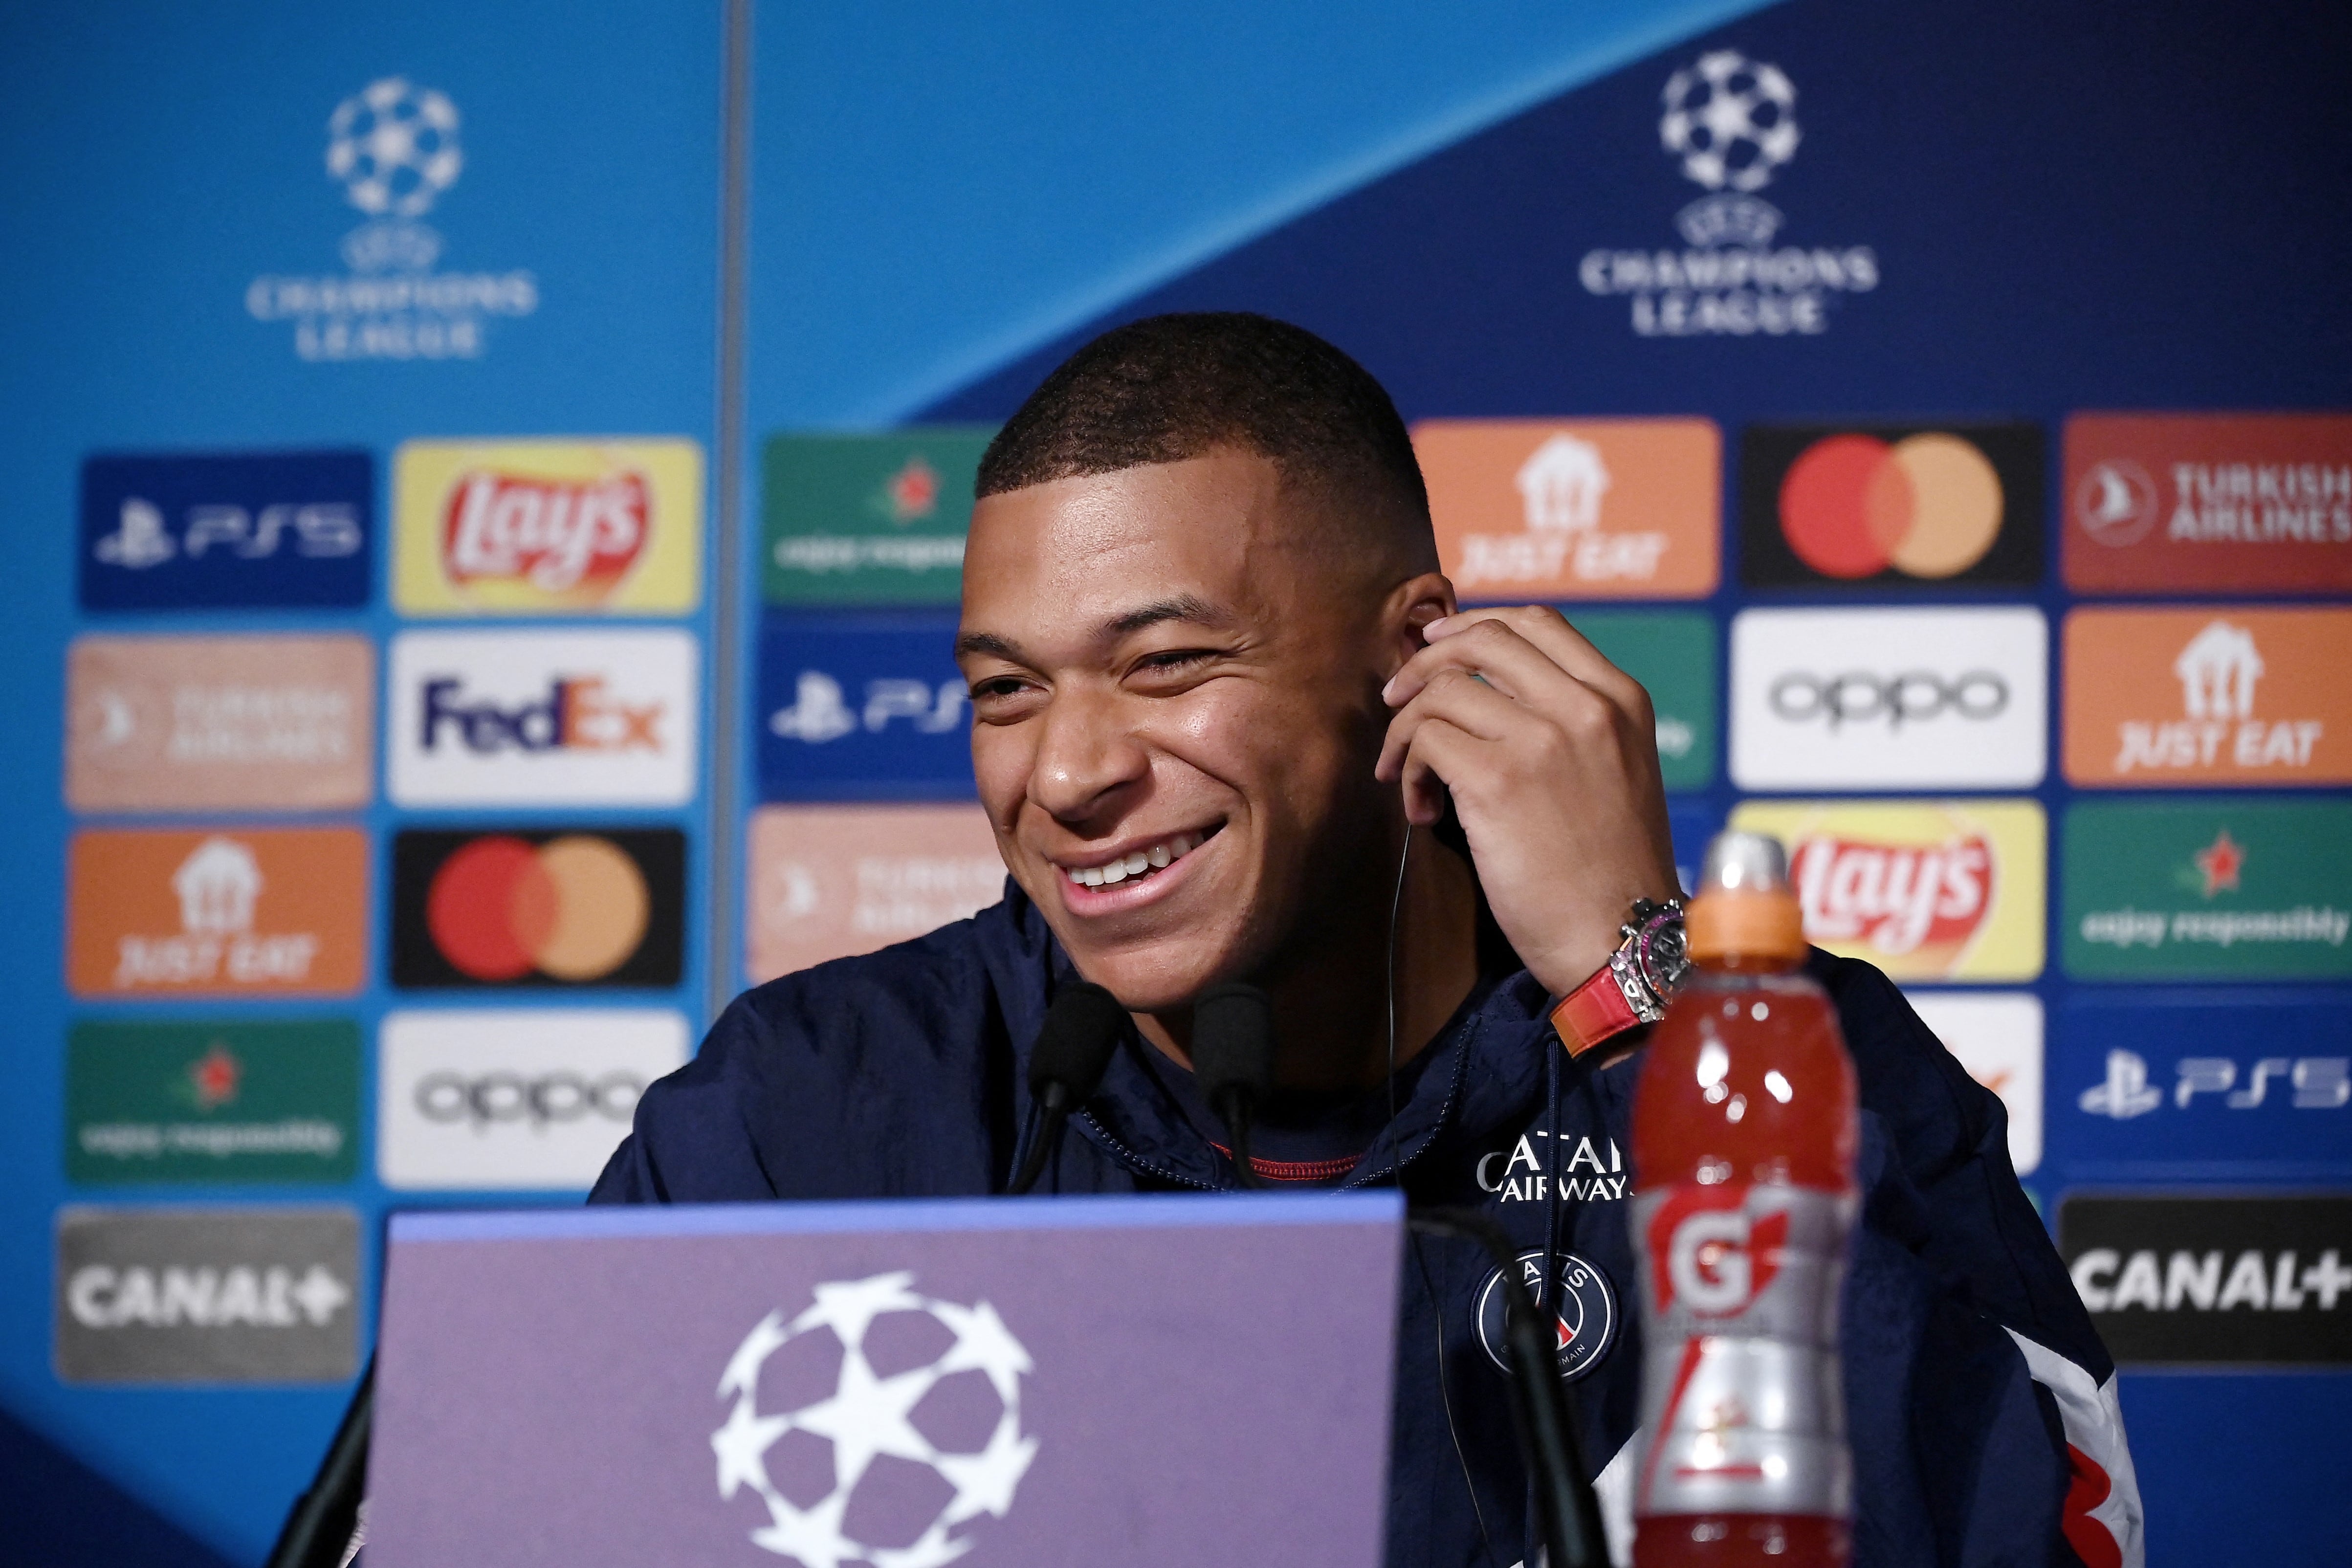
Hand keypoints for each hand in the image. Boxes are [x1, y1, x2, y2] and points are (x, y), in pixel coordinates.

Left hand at [1374, 606, 1680, 996]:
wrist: (1622, 940)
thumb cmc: (1611, 870)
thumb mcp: (1617, 770)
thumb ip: (1571, 721)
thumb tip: (1483, 687)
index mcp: (1620, 698)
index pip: (1537, 622)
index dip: (1472, 626)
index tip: (1436, 647)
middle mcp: (1586, 706)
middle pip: (1482, 640)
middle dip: (1424, 662)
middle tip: (1396, 698)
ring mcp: (1543, 739)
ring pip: (1441, 691)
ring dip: (1406, 731)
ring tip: (1410, 778)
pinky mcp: (1498, 781)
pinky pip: (1425, 741)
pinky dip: (1407, 770)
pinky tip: (1422, 809)